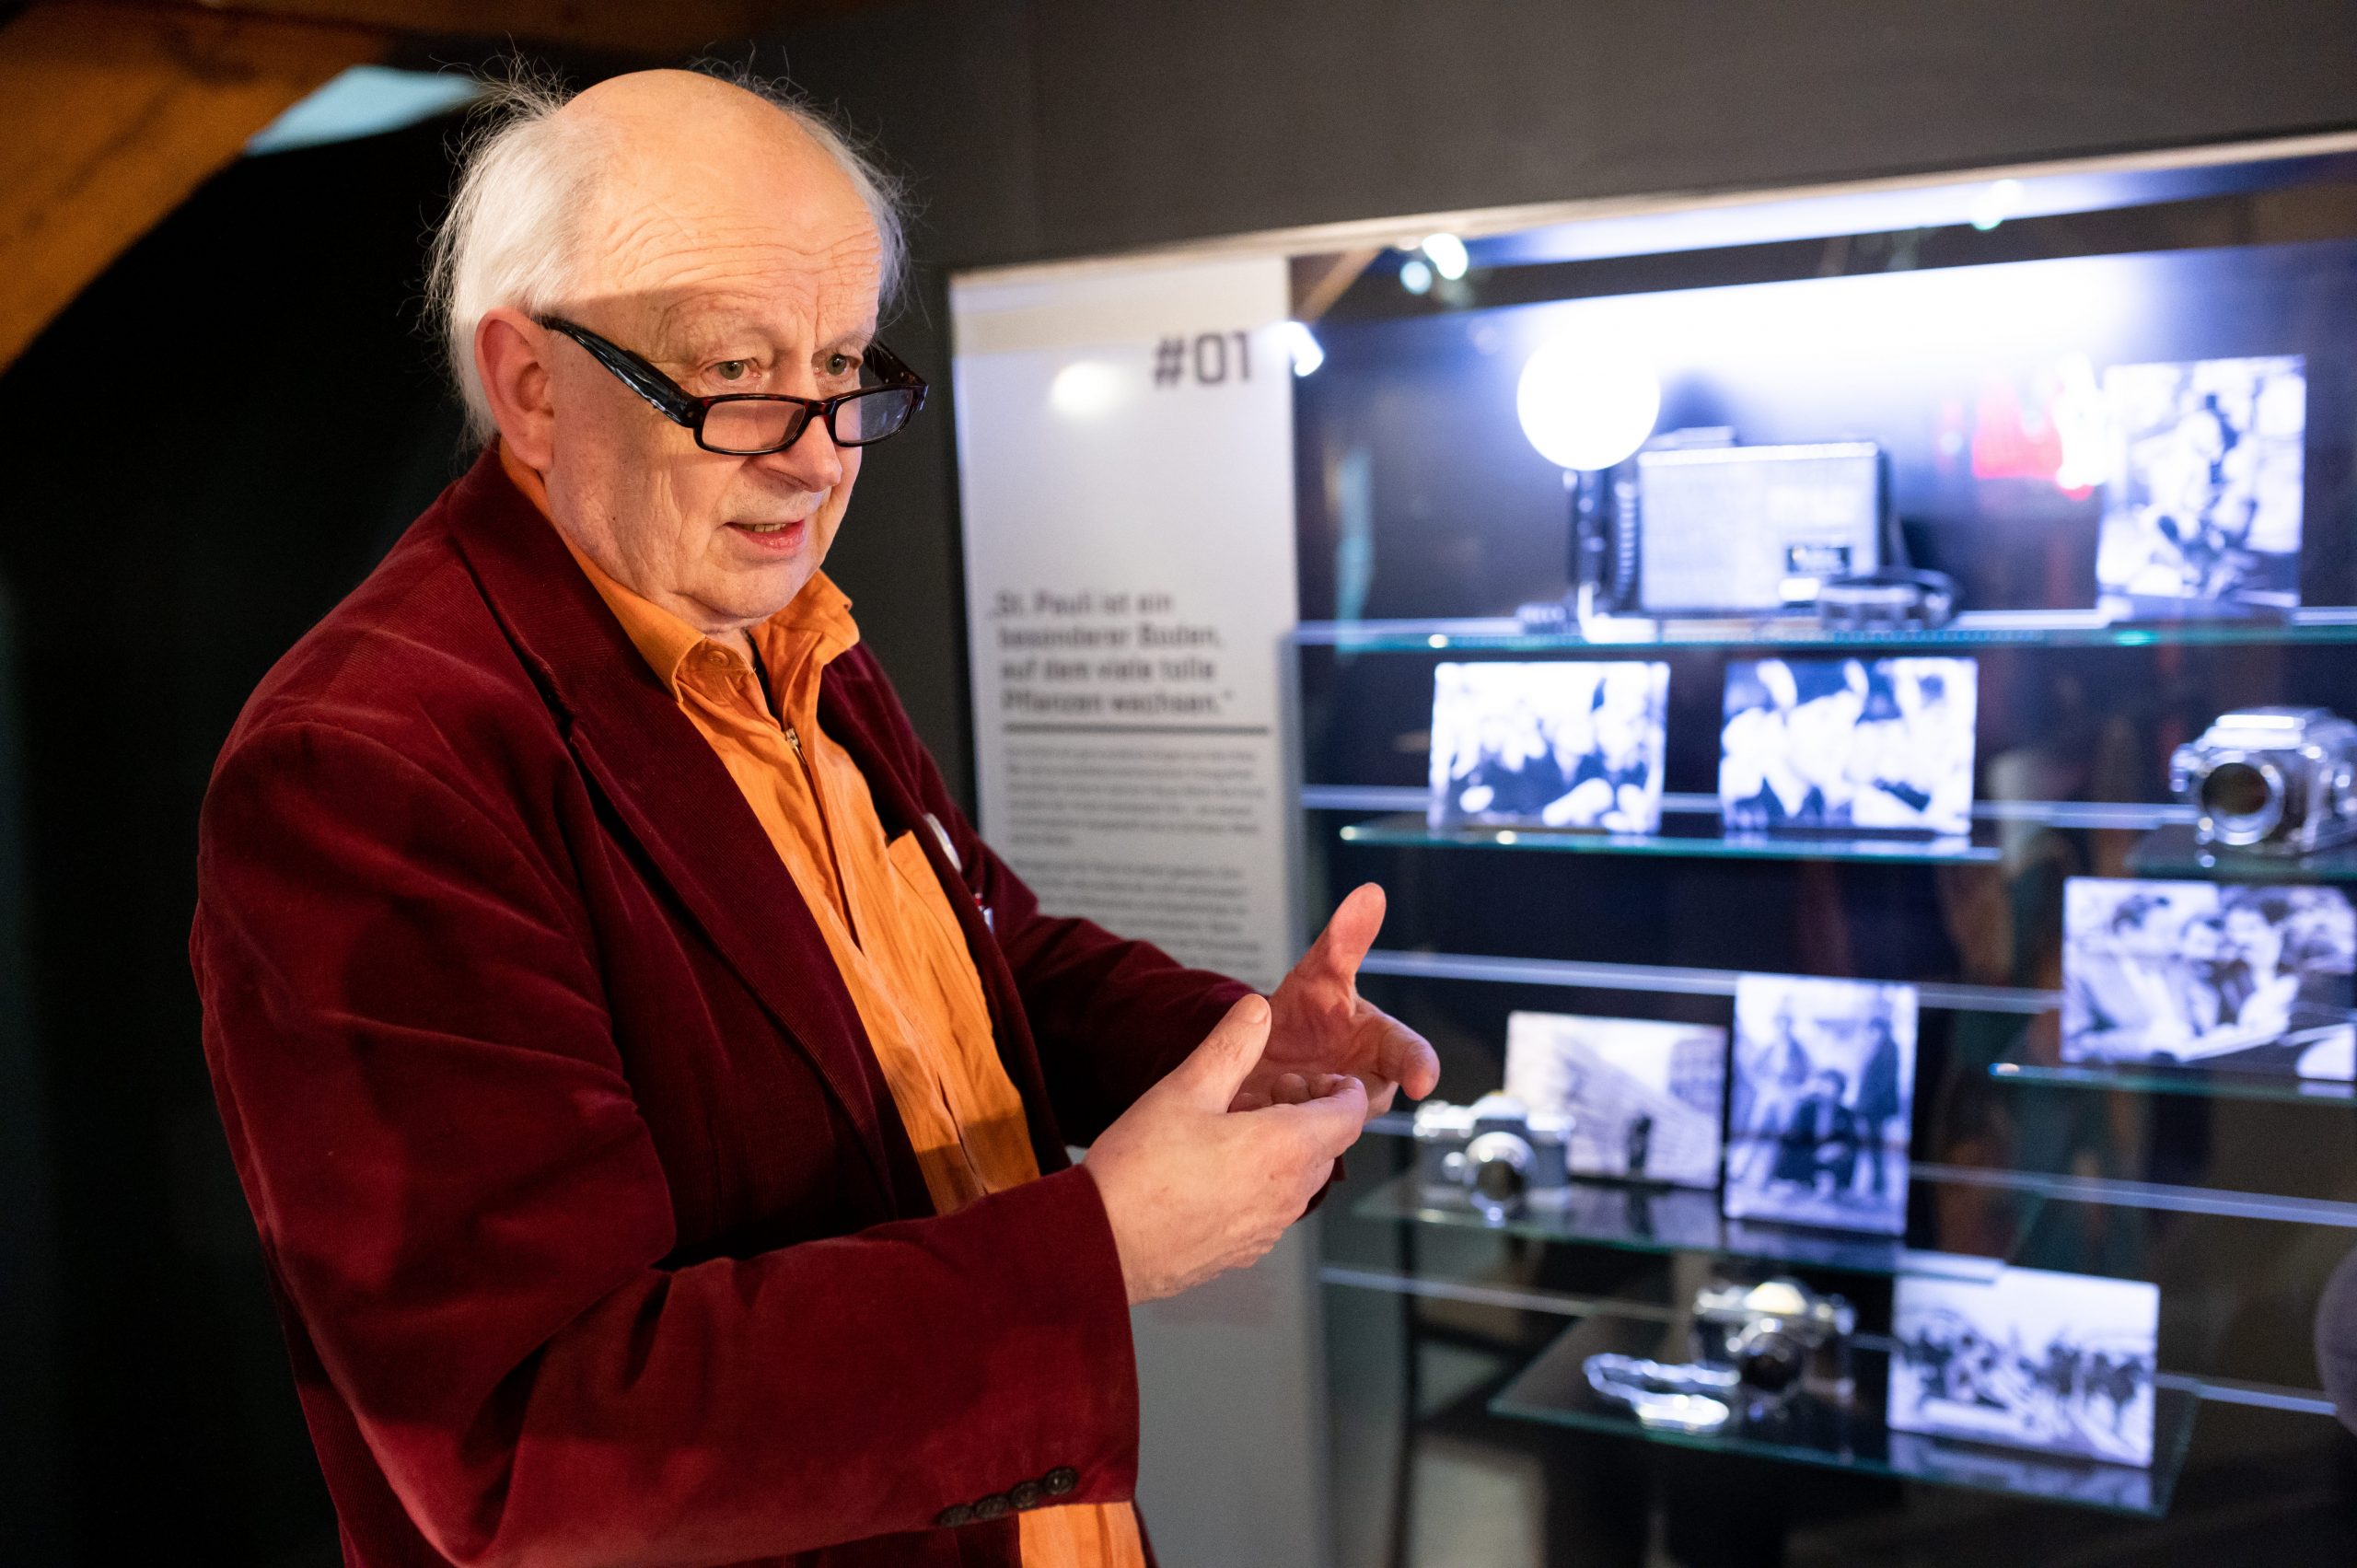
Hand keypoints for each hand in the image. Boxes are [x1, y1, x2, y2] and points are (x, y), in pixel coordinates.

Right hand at [1087, 995, 1364, 1304]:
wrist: (1103, 1244)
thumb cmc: (1141, 1170)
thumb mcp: (1186, 1088)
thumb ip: (1231, 1045)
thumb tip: (1258, 1011)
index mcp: (1285, 1148)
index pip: (1350, 1115)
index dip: (1340, 1089)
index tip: (1311, 1077)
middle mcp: (1288, 1195)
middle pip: (1328, 1147)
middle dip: (1308, 1114)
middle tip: (1261, 1094)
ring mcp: (1268, 1230)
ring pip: (1300, 1180)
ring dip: (1283, 1149)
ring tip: (1231, 1130)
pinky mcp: (1244, 1251)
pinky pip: (1272, 1210)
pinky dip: (1261, 1183)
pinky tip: (1213, 1169)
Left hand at [1242, 884, 1439, 1122]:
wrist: (1258, 1048)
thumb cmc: (1304, 1011)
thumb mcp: (1318, 973)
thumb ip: (1345, 940)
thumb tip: (1370, 891)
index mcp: (1379, 1047)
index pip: (1411, 1056)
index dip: (1420, 1066)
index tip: (1423, 1081)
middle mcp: (1364, 1085)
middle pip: (1370, 1098)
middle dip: (1341, 1091)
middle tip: (1310, 1079)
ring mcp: (1335, 1116)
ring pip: (1331, 1124)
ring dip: (1302, 1105)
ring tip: (1275, 1083)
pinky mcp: (1303, 1141)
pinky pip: (1297, 1145)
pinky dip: (1274, 1125)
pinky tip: (1253, 1106)